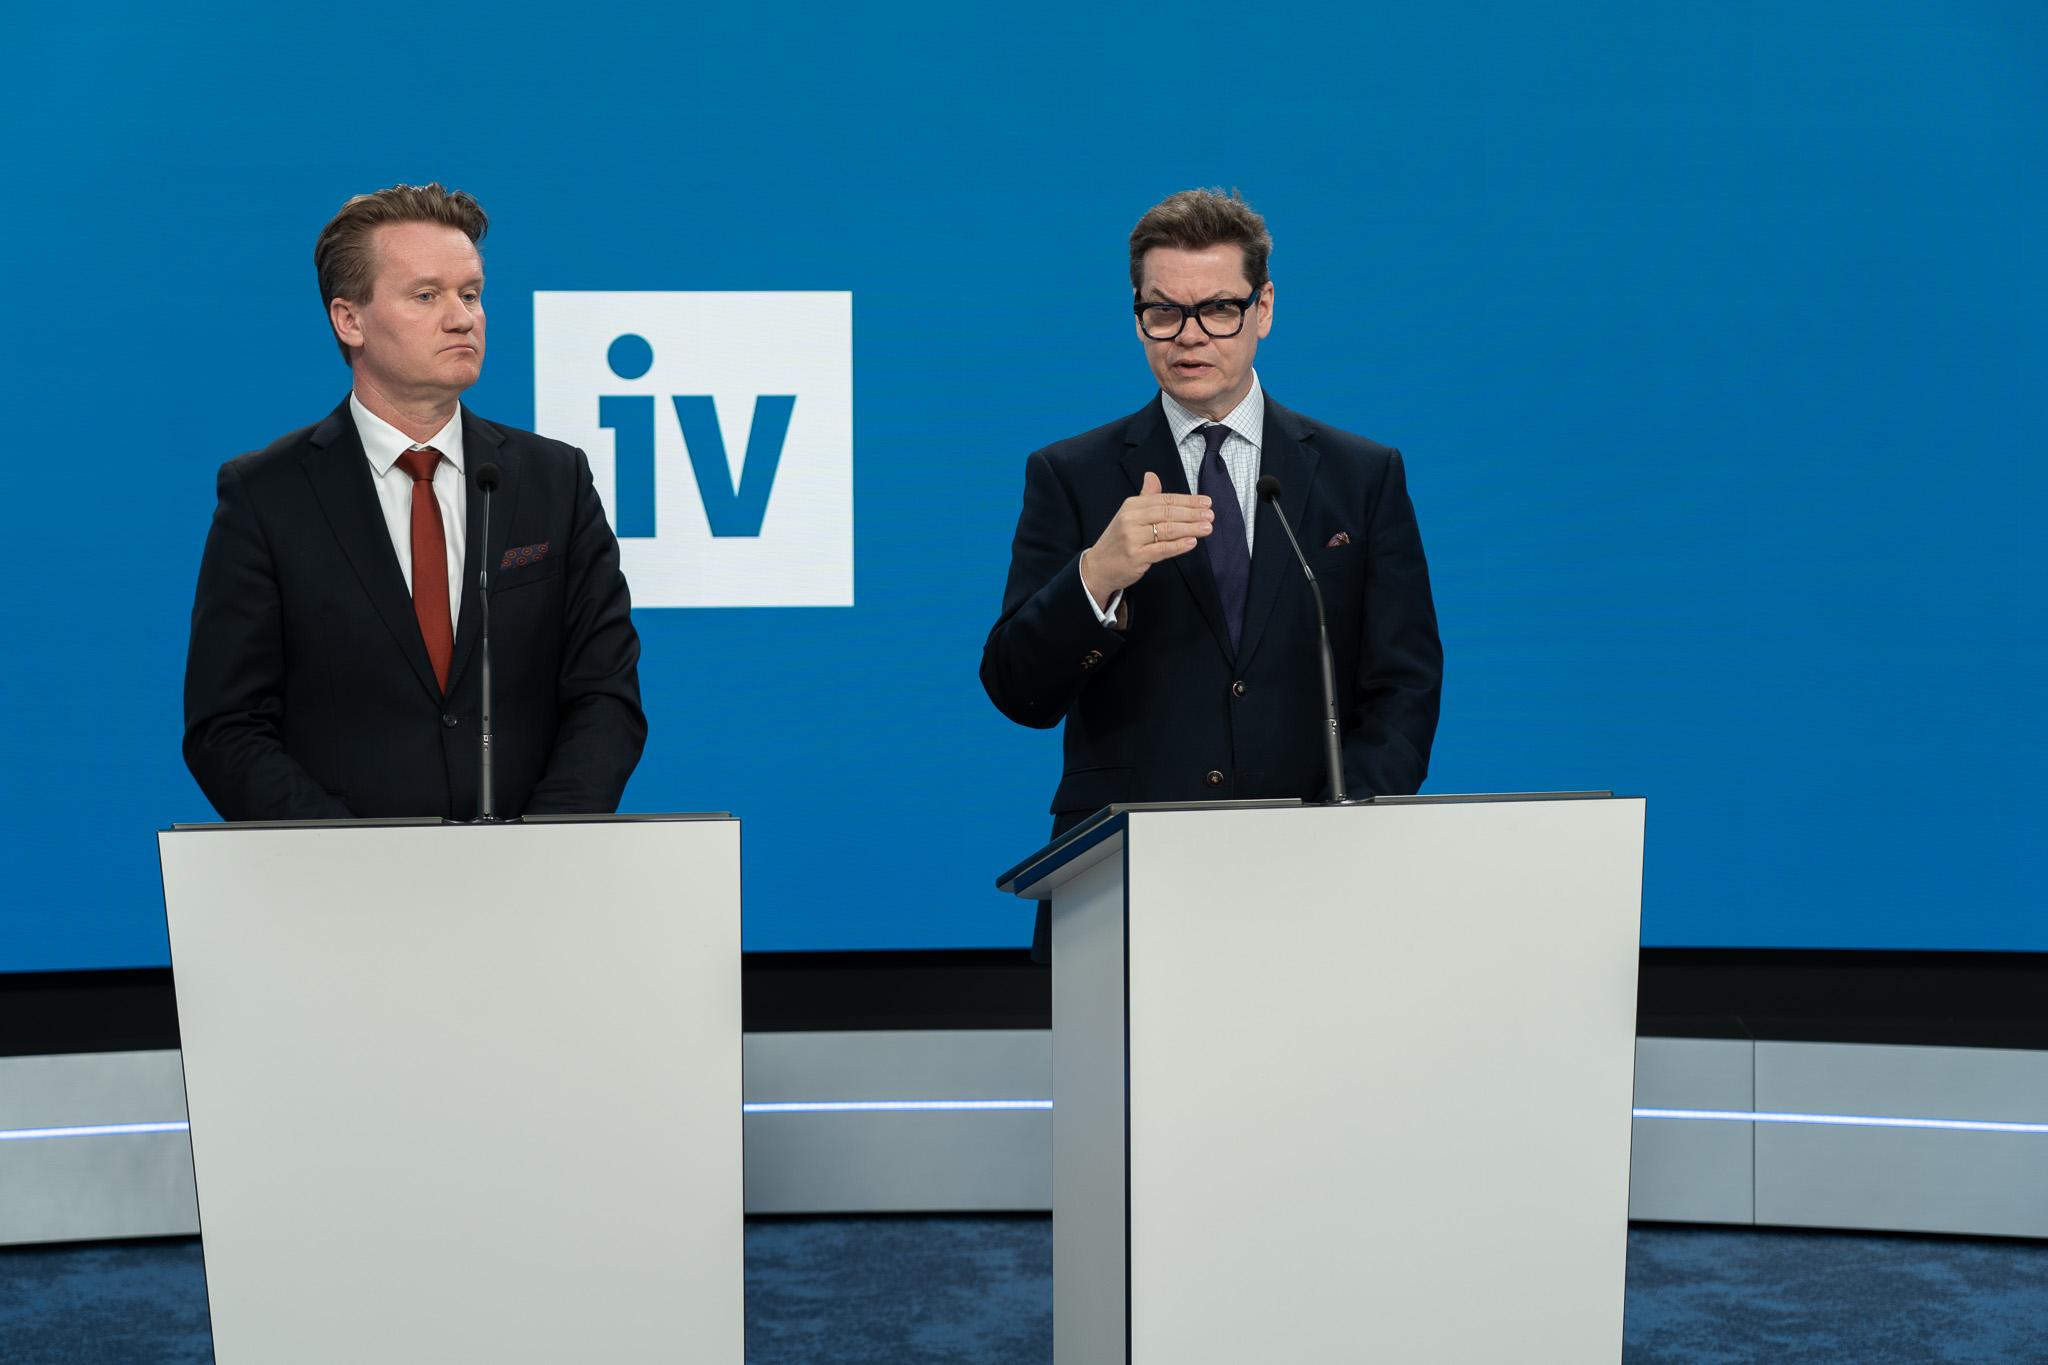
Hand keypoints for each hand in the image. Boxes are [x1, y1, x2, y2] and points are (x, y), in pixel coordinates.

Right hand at [1080, 471, 1212, 608]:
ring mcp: (1132, 538)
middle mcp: (1130, 519)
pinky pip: (1161, 549)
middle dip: (1192, 514)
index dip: (1188, 500)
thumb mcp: (1129, 515)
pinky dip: (1178, 545)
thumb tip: (1152, 475)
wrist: (1098, 566)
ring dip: (1190, 528)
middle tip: (1211, 515)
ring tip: (1207, 528)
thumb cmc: (1119, 540)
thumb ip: (1145, 497)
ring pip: (1166, 530)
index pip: (1165, 500)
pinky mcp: (1135, 556)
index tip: (1206, 502)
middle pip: (1167, 513)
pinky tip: (1192, 542)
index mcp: (1132, 505)